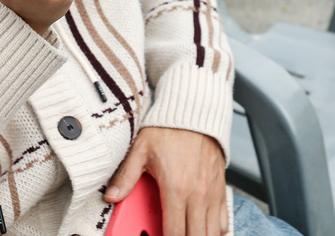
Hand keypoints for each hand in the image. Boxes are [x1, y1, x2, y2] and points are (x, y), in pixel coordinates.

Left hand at [105, 127, 227, 235]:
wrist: (196, 111)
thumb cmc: (169, 128)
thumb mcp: (141, 150)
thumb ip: (126, 176)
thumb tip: (111, 196)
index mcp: (176, 188)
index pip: (174, 232)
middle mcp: (197, 194)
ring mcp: (212, 193)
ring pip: (212, 233)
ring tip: (187, 233)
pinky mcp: (221, 188)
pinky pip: (223, 220)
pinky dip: (215, 229)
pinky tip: (203, 227)